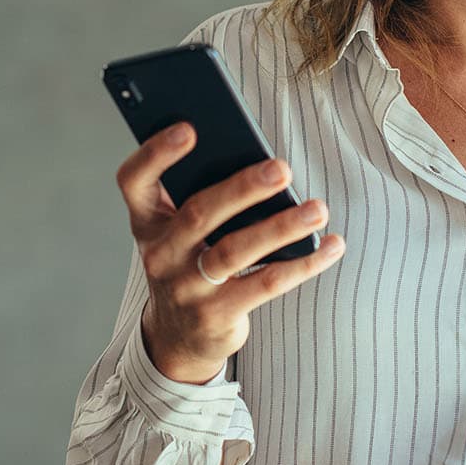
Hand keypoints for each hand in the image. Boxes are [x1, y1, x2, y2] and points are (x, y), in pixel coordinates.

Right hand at [113, 122, 345, 382]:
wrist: (178, 336)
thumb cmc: (190, 262)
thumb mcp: (179, 231)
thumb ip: (202, 196)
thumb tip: (262, 164)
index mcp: (148, 221)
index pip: (134, 181)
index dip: (155, 154)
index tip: (188, 128)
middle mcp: (160, 253)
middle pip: (199, 214)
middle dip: (243, 188)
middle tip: (283, 168)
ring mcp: (186, 288)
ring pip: (235, 251)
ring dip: (281, 228)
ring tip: (318, 209)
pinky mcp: (217, 315)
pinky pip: (265, 284)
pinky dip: (303, 264)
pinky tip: (331, 245)